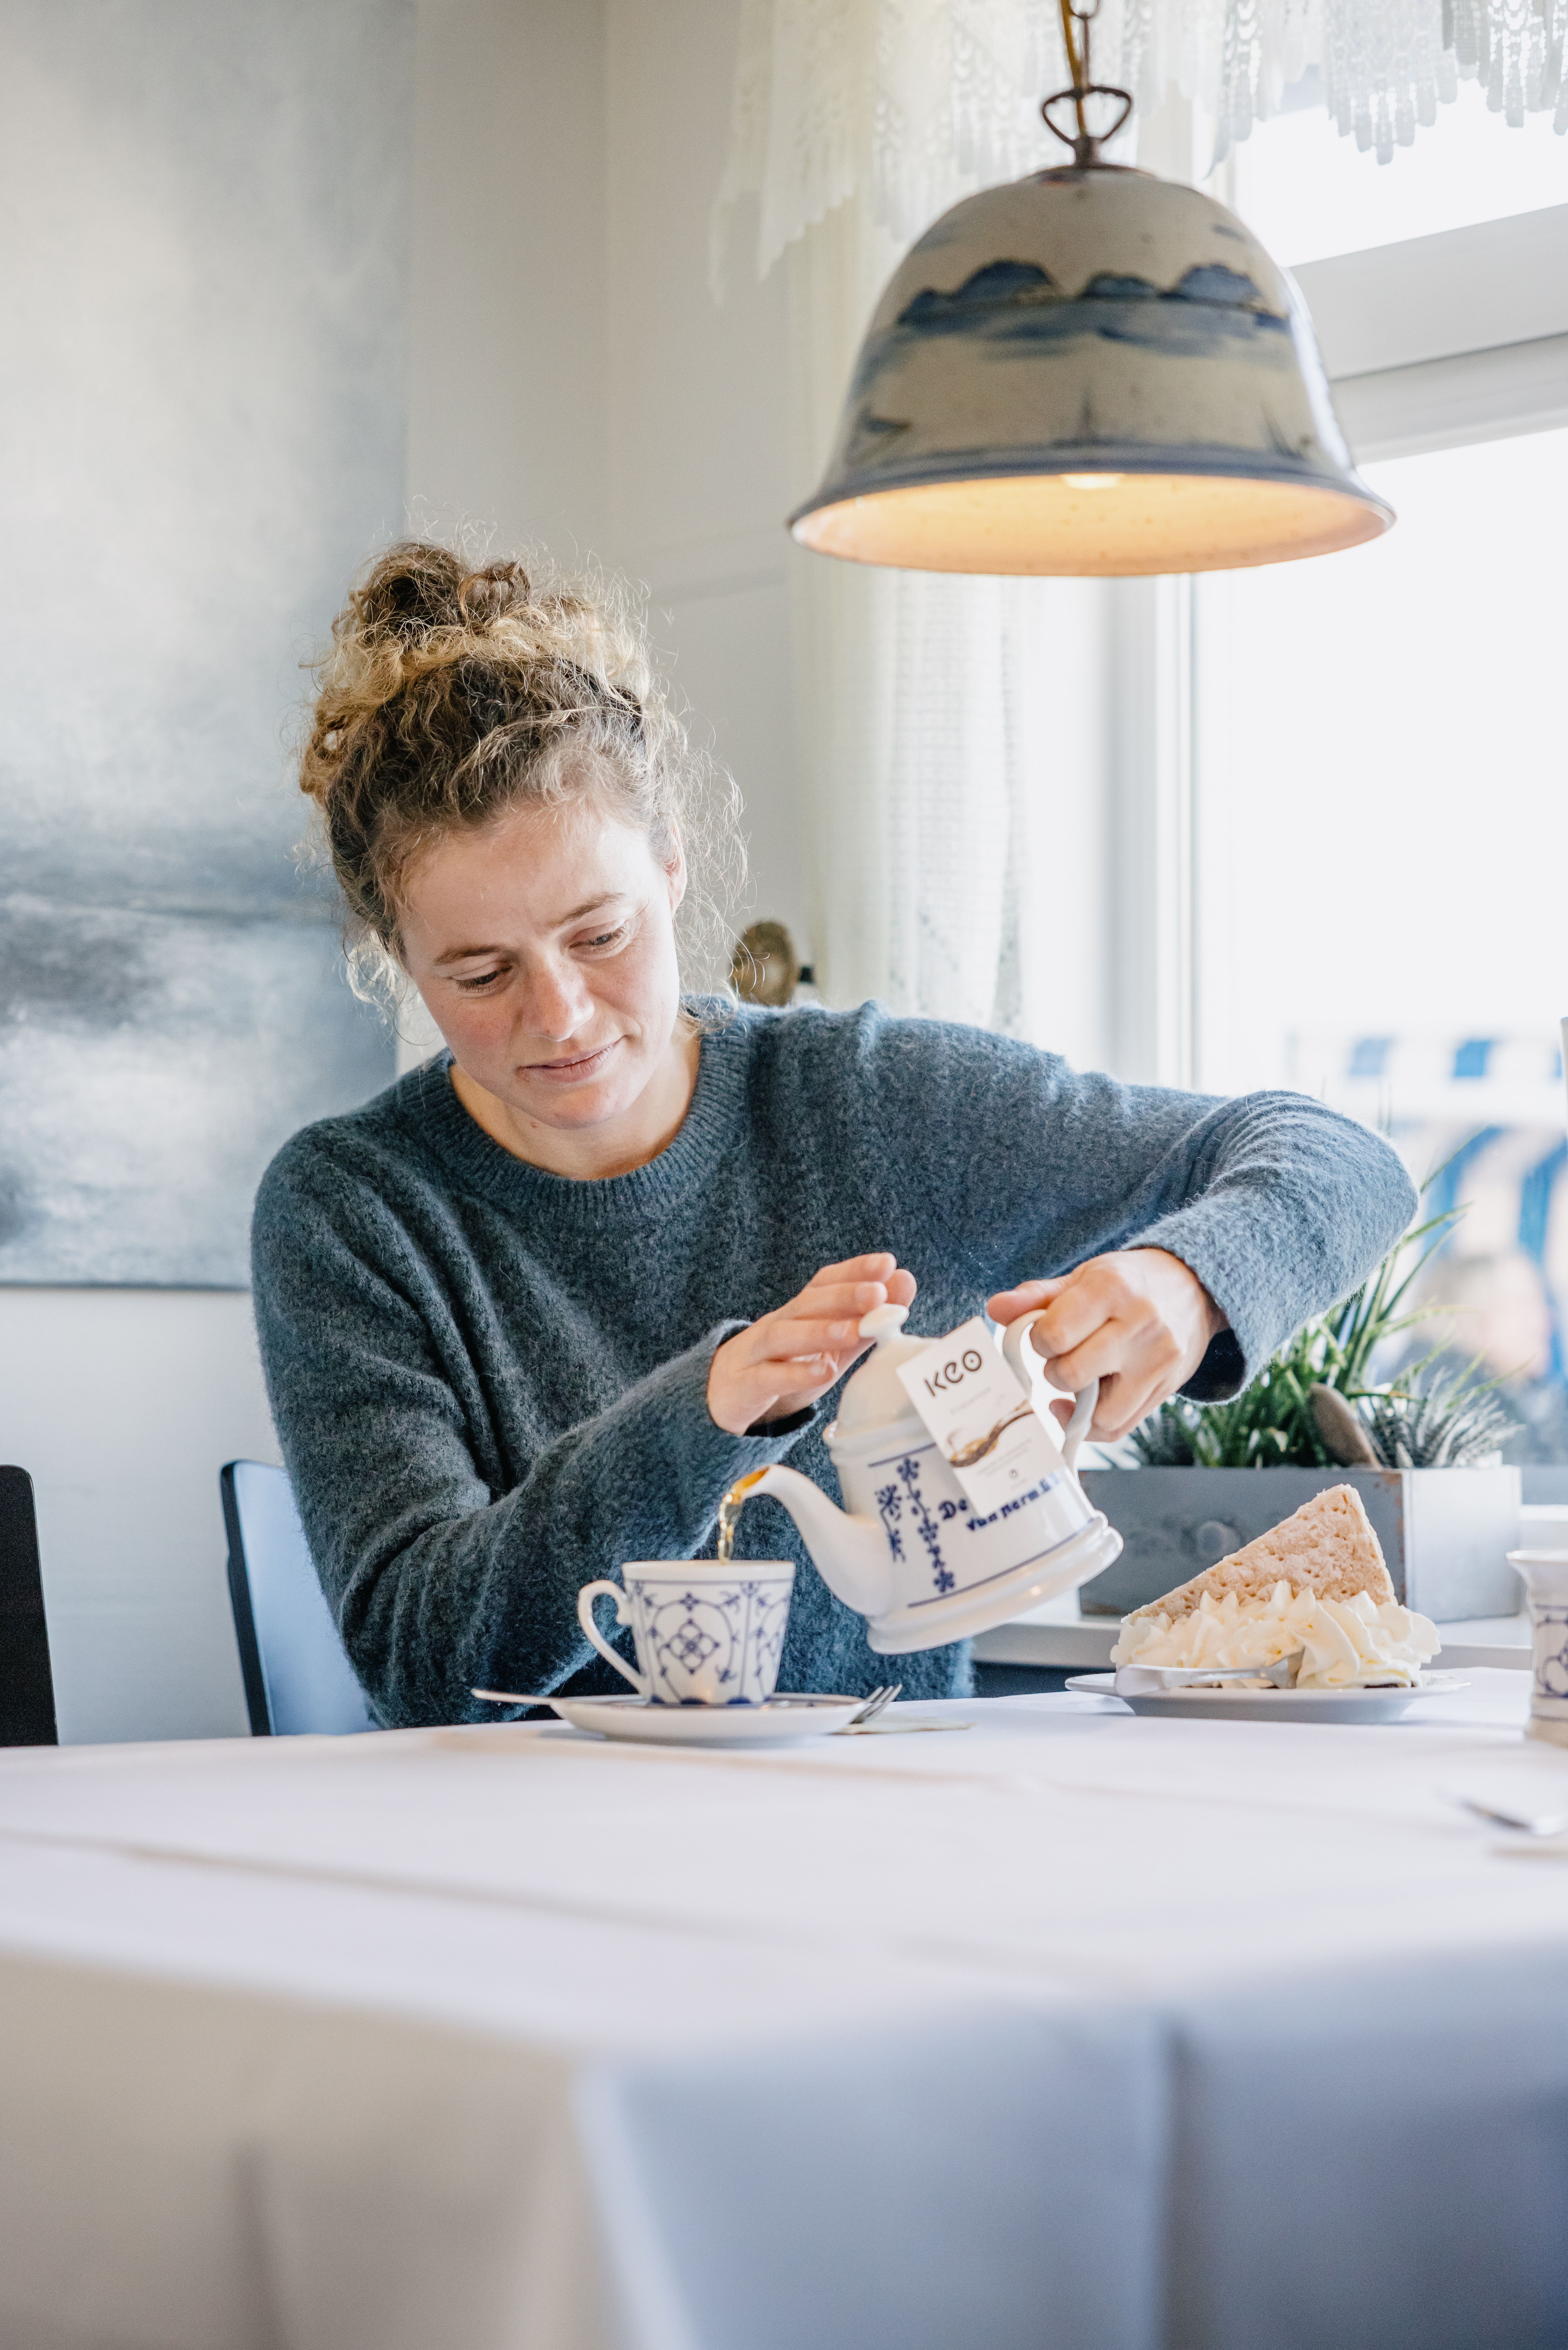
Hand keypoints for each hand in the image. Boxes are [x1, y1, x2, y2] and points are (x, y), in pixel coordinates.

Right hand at [708, 1253, 917, 1434]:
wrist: (721, 1397)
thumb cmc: (784, 1366)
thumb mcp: (829, 1347)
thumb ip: (866, 1320)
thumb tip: (905, 1282)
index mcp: (798, 1313)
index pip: (824, 1283)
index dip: (853, 1271)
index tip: (887, 1263)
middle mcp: (777, 1325)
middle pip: (807, 1304)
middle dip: (843, 1296)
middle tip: (878, 1294)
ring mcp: (756, 1354)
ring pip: (784, 1336)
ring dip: (820, 1331)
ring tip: (854, 1331)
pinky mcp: (744, 1385)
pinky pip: (767, 1377)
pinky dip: (795, 1374)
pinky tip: (824, 1371)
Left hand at [987, 1249, 1224, 1442]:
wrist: (1193, 1287)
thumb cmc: (1129, 1283)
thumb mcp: (1084, 1277)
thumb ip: (1036, 1296)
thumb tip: (995, 1309)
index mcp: (1112, 1289)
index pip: (1053, 1334)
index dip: (1038, 1340)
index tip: (1046, 1334)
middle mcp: (1140, 1324)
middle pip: (1070, 1374)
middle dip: (1055, 1369)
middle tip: (1064, 1355)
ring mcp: (1157, 1361)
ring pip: (1097, 1413)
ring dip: (1076, 1401)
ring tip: (1082, 1377)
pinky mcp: (1167, 1388)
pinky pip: (1118, 1428)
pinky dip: (1093, 1424)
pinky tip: (1086, 1404)